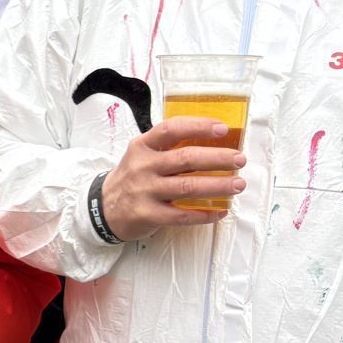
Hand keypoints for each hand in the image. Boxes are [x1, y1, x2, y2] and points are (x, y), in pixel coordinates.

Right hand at [99, 118, 245, 240]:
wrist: (103, 208)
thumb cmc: (132, 178)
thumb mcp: (142, 155)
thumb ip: (169, 148)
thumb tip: (215, 143)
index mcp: (143, 146)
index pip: (171, 129)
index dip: (199, 127)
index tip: (222, 129)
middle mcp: (143, 167)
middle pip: (186, 159)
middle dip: (218, 158)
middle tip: (239, 160)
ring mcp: (144, 191)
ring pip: (188, 187)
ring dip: (218, 186)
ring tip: (238, 184)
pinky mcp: (147, 215)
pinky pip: (181, 215)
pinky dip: (204, 214)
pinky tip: (220, 211)